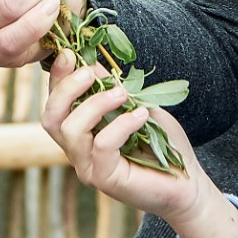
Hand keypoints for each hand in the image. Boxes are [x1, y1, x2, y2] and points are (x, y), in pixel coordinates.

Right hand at [45, 52, 230, 237]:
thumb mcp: (137, 106)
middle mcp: (78, 150)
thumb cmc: (162, 145)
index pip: (56, 104)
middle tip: (89, 73)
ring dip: (94, 104)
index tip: (70, 54)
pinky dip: (120, 124)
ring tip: (122, 93)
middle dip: (65, 89)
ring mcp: (88, 166)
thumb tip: (90, 63)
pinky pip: (101, 145)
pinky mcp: (104, 178)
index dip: (57, 78)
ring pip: (70, 130)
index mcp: (82, 132)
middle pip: (51, 117)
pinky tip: (141, 115)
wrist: (187, 183)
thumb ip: (112, 89)